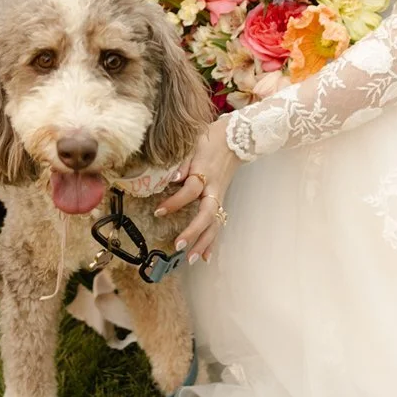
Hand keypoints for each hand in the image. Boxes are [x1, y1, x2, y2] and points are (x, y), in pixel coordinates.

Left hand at [155, 115, 238, 262]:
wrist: (237, 137)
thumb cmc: (211, 138)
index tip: (158, 212)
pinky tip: (206, 257)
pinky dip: (212, 241)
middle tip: (177, 245)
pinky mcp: (221, 201)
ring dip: (203, 243)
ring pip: (214, 224)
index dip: (175, 202)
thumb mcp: (194, 142)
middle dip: (193, 232)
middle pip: (206, 215)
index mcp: (205, 173)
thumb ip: (182, 160)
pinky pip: (218, 224)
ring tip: (190, 259)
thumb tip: (172, 177)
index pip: (190, 191)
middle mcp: (214, 189)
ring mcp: (219, 196)